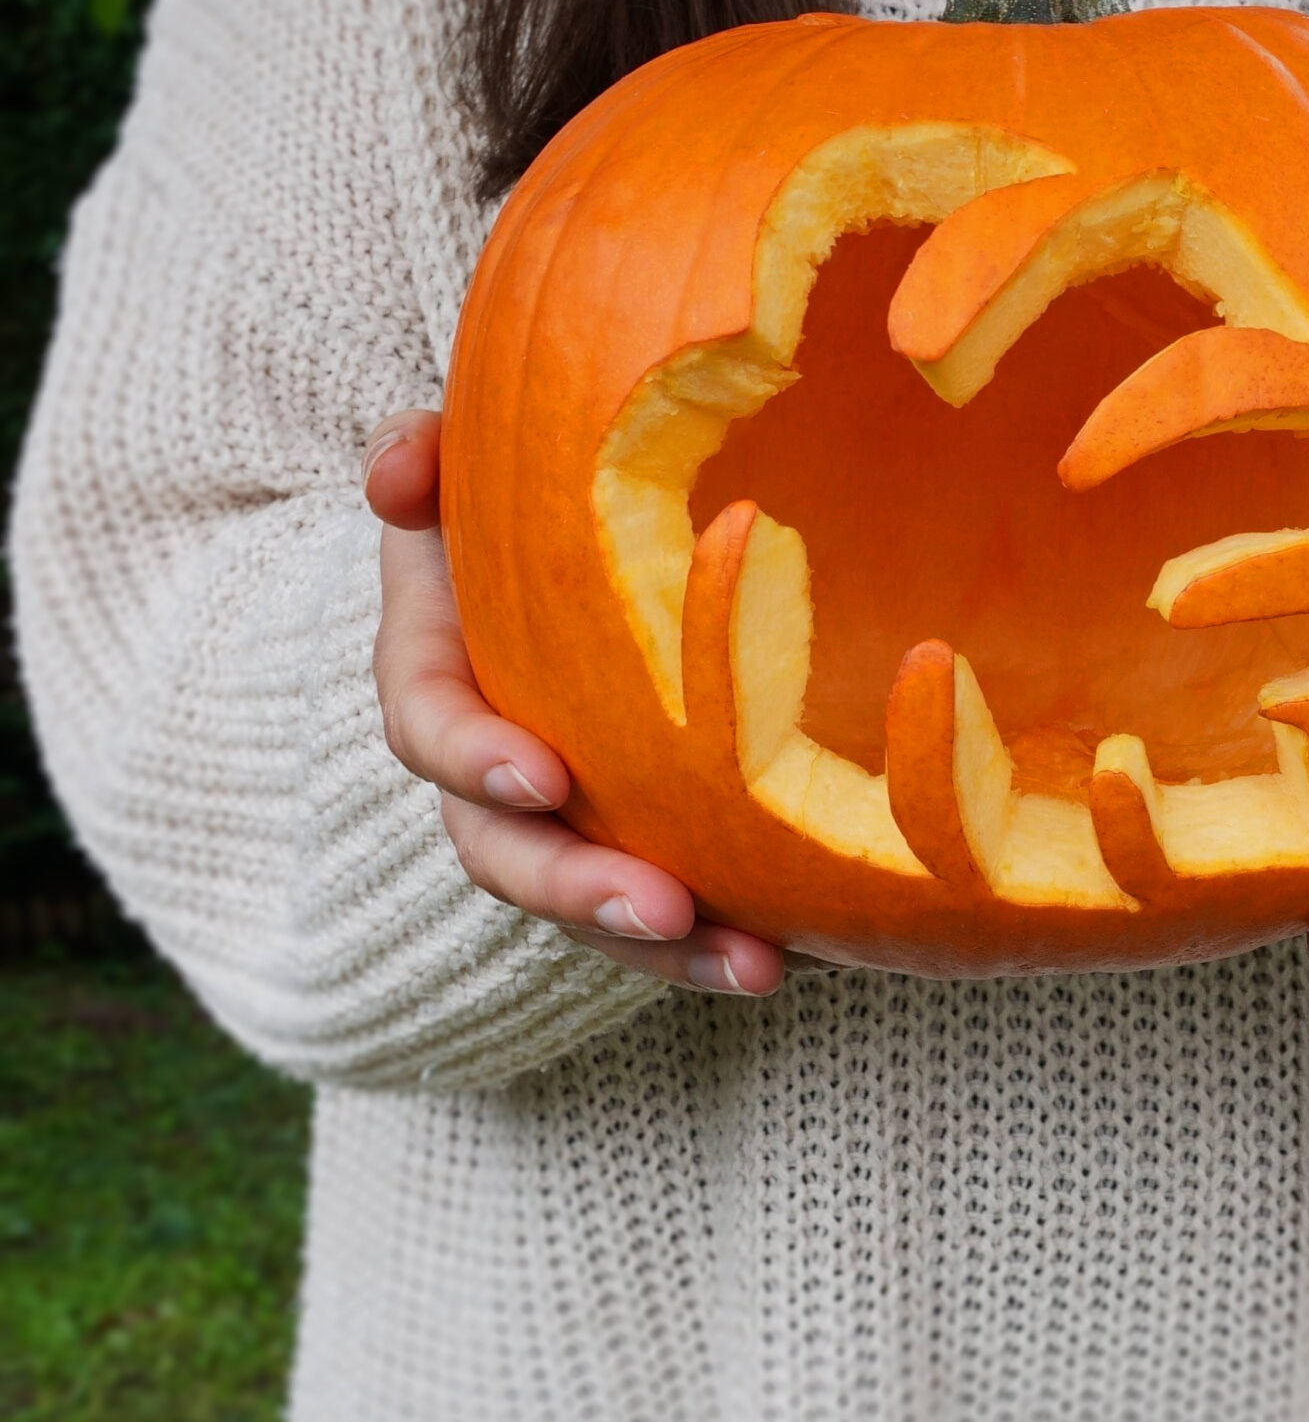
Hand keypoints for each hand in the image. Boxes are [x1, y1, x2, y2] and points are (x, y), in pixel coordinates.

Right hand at [363, 409, 784, 994]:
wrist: (578, 550)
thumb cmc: (520, 500)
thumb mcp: (465, 466)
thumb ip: (420, 457)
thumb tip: (400, 473)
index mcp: (436, 677)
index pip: (429, 731)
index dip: (474, 760)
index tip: (545, 778)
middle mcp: (490, 771)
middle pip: (506, 854)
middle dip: (579, 888)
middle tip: (662, 905)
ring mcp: (562, 822)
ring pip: (589, 910)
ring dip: (666, 949)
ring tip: (754, 964)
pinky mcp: (635, 845)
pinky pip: (667, 915)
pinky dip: (722, 944)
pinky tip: (795, 956)